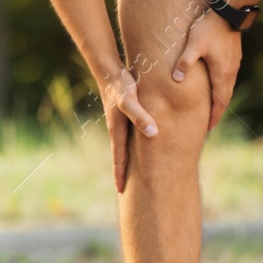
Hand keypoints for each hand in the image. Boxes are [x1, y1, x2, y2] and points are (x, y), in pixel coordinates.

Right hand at [101, 66, 156, 193]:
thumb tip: (153, 133)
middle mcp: (118, 130)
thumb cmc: (120, 85)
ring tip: (132, 175)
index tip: (121, 191)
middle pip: (120, 156)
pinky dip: (133, 148)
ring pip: (125, 148)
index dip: (120, 175)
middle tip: (125, 191)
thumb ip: (140, 116)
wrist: (109, 71)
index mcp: (118, 131)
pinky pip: (130, 137)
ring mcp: (121, 124)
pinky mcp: (125, 116)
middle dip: (123, 173)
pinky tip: (141, 147)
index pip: (119, 158)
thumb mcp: (130, 100)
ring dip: (127, 161)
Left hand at [172, 9, 243, 131]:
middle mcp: (230, 72)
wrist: (230, 11)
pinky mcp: (233, 56)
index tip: (208, 129)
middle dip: (216, 112)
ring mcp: (234, 63)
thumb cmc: (209, 27)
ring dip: (220, 99)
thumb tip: (176, 81)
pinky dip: (222, 87)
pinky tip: (215, 86)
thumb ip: (185, 63)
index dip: (213, 116)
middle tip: (209, 125)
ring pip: (227, 87)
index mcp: (221, 73)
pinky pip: (227, 77)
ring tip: (211, 108)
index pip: (218, 102)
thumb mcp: (193, 45)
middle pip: (224, 98)